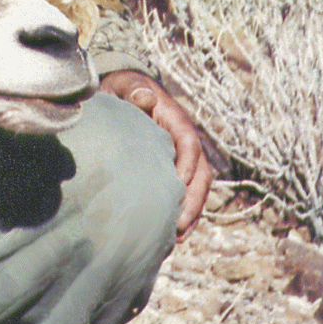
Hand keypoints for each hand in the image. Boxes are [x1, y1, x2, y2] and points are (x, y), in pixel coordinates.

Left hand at [99, 69, 214, 238]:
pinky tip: (172, 236)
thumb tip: (146, 98)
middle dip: (193, 200)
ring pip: (197, 187)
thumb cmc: (121, 90)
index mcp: (174, 119)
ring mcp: (181, 157)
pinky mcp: (173, 170)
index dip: (187, 163)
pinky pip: (186, 193)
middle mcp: (184, 140)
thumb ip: (134, 91)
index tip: (178, 184)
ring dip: (191, 213)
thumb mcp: (124, 85)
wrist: (122, 92)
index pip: (188, 142)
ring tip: (176, 238)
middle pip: (200, 172)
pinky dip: (184, 214)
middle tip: (178, 226)